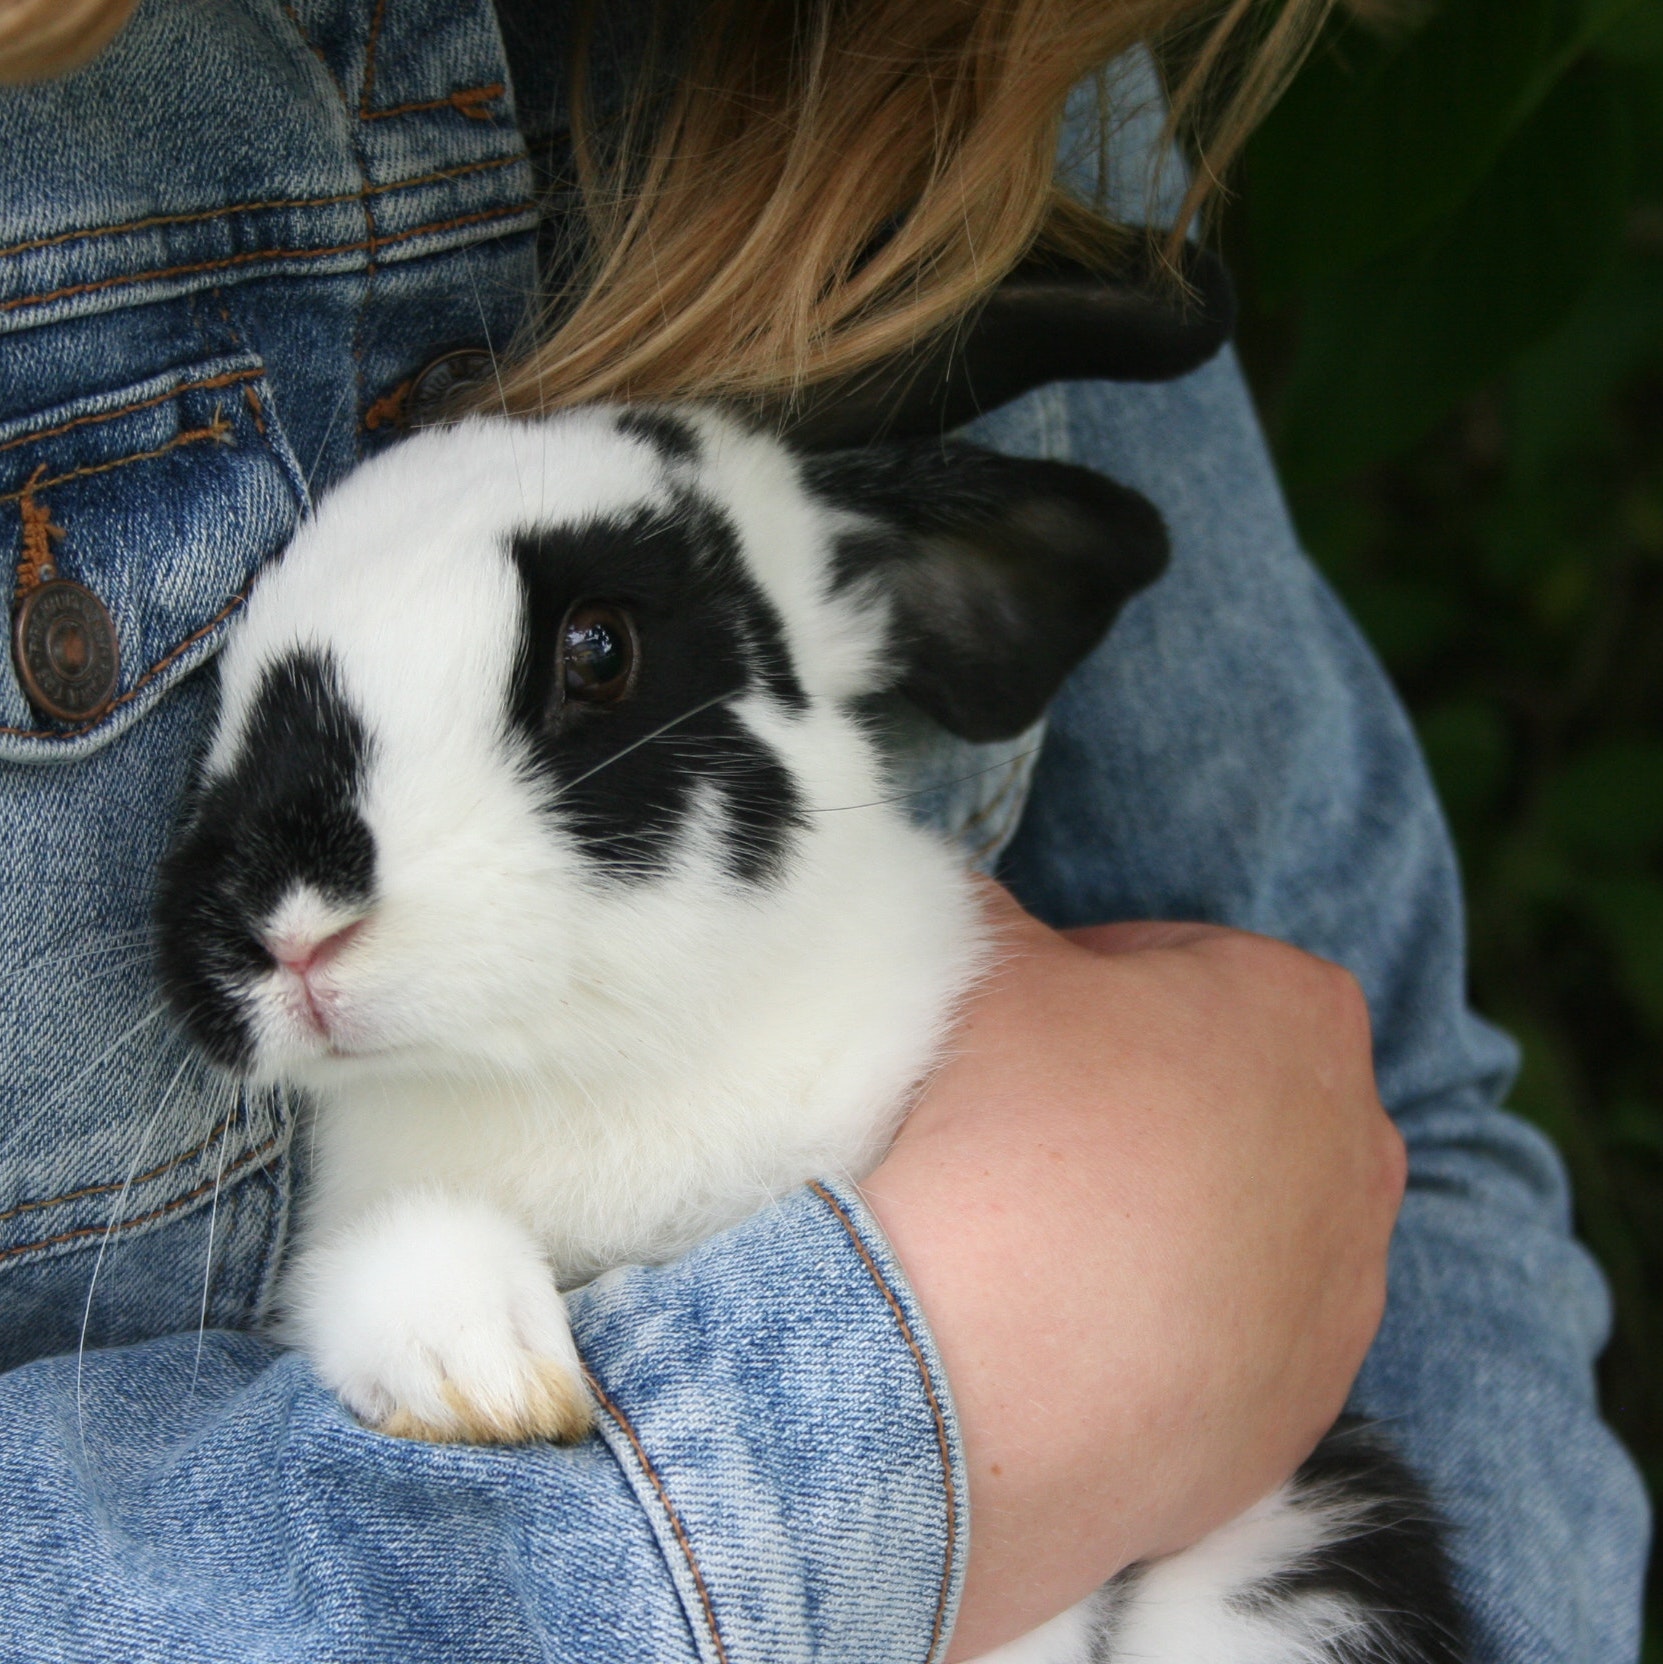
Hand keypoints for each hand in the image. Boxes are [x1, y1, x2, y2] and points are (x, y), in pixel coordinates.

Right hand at [860, 881, 1404, 1659]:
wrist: (969, 1366)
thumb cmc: (1002, 1128)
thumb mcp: (984, 963)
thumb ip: (996, 908)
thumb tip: (978, 900)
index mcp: (1300, 1010)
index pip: (1191, 964)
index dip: (1096, 977)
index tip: (1027, 1014)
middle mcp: (1358, 1148)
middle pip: (1234, 1094)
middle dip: (1149, 1097)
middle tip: (1032, 1119)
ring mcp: (1340, 1295)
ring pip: (1243, 1225)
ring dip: (1164, 1218)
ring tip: (1046, 1235)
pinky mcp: (1299, 1414)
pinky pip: (1230, 1344)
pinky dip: (1165, 1329)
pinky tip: (1068, 1329)